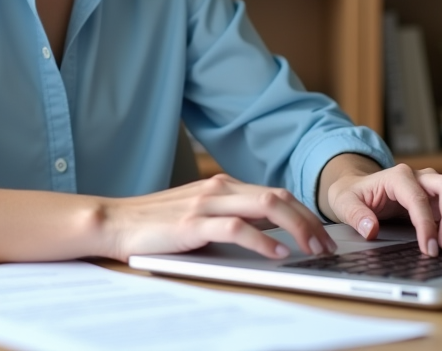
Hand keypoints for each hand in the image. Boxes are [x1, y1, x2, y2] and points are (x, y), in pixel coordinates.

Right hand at [100, 173, 335, 262]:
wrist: (115, 222)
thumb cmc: (155, 225)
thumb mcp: (199, 217)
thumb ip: (229, 219)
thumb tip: (268, 237)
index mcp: (223, 186)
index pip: (275, 193)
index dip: (304, 213)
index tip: (321, 234)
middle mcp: (219, 188)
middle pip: (279, 196)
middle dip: (309, 220)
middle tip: (326, 246)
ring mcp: (207, 203)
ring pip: (266, 206)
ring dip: (296, 228)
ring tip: (312, 249)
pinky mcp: (194, 223)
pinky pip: (238, 228)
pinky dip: (263, 241)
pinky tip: (277, 255)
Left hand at [319, 156, 441, 256]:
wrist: (357, 188)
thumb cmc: (353, 194)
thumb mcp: (344, 202)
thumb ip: (355, 215)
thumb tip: (371, 230)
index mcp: (397, 176)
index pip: (418, 198)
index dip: (426, 224)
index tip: (430, 248)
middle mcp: (420, 177)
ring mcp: (433, 186)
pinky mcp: (441, 199)